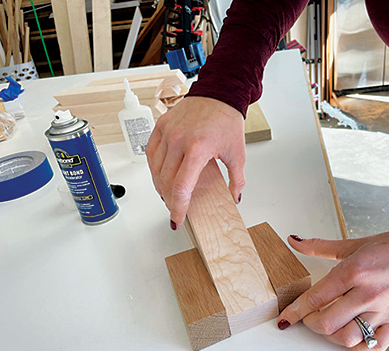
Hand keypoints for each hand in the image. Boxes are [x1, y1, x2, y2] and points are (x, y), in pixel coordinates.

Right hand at [146, 96, 245, 228]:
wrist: (219, 94)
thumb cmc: (227, 120)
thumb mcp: (237, 153)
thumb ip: (237, 180)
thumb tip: (235, 197)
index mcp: (198, 148)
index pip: (181, 187)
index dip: (177, 207)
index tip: (177, 219)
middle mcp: (179, 140)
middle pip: (165, 181)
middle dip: (170, 200)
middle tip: (176, 208)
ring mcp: (167, 132)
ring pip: (155, 169)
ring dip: (160, 186)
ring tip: (169, 194)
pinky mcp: (161, 126)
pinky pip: (151, 153)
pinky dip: (154, 167)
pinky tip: (161, 175)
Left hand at [277, 231, 388, 350]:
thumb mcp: (352, 244)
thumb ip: (319, 246)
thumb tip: (294, 241)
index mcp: (353, 271)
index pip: (315, 297)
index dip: (295, 310)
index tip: (285, 318)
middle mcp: (366, 294)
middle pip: (327, 322)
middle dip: (311, 323)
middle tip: (309, 318)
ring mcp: (382, 311)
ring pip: (348, 337)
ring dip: (331, 336)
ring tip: (329, 326)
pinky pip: (374, 346)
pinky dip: (358, 346)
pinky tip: (351, 336)